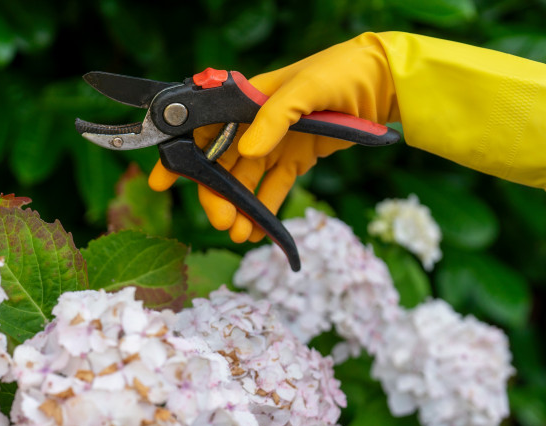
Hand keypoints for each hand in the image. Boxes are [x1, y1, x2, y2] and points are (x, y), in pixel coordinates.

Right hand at [149, 33, 397, 242]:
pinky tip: (256, 231)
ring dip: (238, 207)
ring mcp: (275, 141)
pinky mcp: (297, 157)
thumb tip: (247, 152)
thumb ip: (274, 118)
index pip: (203, 129)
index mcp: (246, 99)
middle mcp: (254, 122)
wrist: (384, 81)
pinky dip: (264, 210)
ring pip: (245, 180)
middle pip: (222, 163)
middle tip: (219, 220)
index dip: (181, 156)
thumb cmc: (342, 73)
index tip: (161, 181)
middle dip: (215, 194)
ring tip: (237, 233)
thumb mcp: (307, 89)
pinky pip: (273, 187)